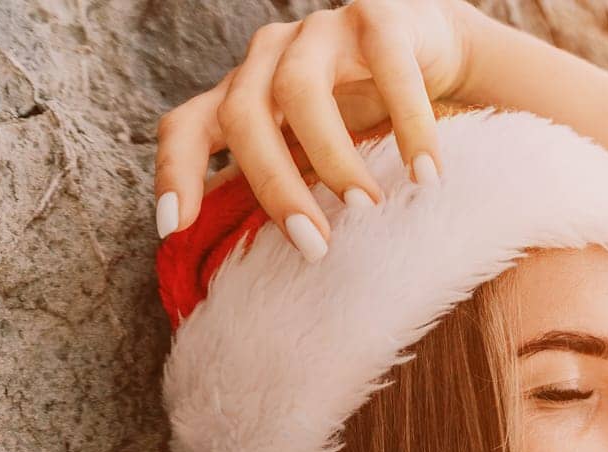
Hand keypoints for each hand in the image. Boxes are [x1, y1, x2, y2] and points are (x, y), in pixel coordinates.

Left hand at [152, 0, 495, 252]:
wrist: (434, 51)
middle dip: (275, 186)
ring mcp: (320, 32)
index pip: (187, 126)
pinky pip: (388, 70)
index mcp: (244, 91)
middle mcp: (269, 55)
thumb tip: (254, 270)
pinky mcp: (378, 18)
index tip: (176, 229)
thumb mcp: (314, 152)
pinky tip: (426, 175)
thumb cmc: (368, 113)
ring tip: (369, 208)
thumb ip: (285, 186)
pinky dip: (408, 126)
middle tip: (315, 245)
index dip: (173, 174)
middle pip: (244, 116)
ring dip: (332, 157)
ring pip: (300, 90)